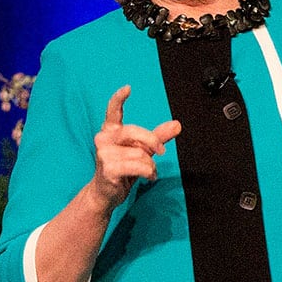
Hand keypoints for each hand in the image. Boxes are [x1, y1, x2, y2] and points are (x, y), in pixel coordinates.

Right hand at [92, 85, 180, 208]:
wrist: (106, 193)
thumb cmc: (123, 169)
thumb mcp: (142, 150)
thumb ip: (158, 136)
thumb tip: (177, 124)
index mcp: (110, 130)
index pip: (113, 110)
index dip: (119, 98)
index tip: (128, 88)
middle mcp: (103, 139)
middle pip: (136, 132)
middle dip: (153, 142)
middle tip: (162, 152)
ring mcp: (104, 154)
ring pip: (141, 153)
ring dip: (150, 165)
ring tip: (147, 171)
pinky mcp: (109, 169)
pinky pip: (139, 166)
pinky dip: (149, 172)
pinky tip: (147, 177)